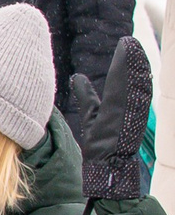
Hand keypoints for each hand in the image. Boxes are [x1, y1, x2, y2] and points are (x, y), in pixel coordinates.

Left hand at [77, 37, 155, 199]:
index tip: (127, 44)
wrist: (106, 172)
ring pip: (136, 90)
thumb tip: (77, 77)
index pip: (124, 80)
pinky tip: (136, 74)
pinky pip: (134, 105)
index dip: (126, 64)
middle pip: (132, 82)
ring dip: (135, 70)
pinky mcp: (128, 127)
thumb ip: (87, 95)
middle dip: (133, 62)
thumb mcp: (91, 115)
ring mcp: (130, 119)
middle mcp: (128, 111)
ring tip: (133, 50)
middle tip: (131, 43)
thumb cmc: (100, 146)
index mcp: (121, 107)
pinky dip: (136, 89)